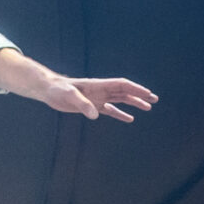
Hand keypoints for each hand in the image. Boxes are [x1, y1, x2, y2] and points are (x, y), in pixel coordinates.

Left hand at [34, 74, 155, 122]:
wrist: (48, 91)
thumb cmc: (58, 90)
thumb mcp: (69, 96)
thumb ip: (83, 104)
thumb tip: (95, 115)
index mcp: (98, 85)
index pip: (121, 85)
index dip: (135, 88)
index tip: (147, 93)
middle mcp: (101, 91)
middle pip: (125, 92)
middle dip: (140, 95)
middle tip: (154, 99)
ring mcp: (97, 98)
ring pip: (120, 100)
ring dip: (134, 103)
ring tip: (148, 107)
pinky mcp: (92, 106)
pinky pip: (110, 110)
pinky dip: (120, 113)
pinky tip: (130, 119)